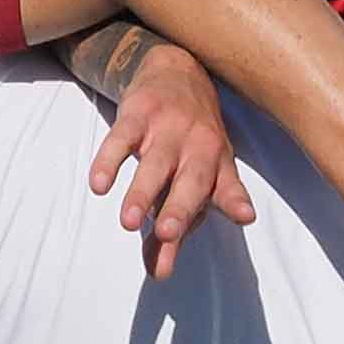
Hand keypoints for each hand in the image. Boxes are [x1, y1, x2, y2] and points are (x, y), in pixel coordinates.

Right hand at [84, 42, 250, 280]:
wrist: (179, 70)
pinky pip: (120, 138)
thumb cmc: (192, 141)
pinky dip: (108, 161)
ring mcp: (166, 129)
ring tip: (127, 222)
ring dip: (141, 192)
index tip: (244, 216)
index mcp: (218, 164)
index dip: (234, 202)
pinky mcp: (137, 115)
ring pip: (154, 164)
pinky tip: (99, 185)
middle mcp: (197, 146)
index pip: (226, 188)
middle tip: (165, 234)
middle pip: (191, 181)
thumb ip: (176, 230)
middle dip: (179, 208)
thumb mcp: (195, 179)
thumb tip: (159, 273)